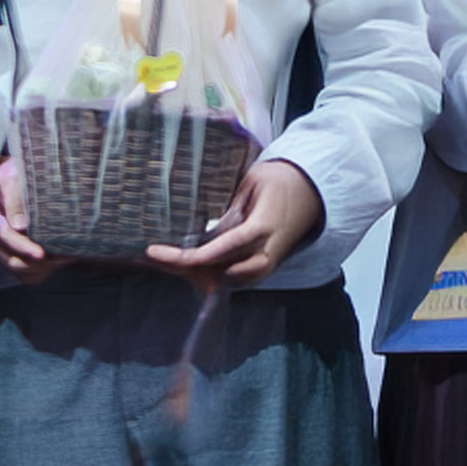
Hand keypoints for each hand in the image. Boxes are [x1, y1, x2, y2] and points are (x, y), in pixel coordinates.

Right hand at [0, 157, 60, 282]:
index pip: (4, 236)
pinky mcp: (12, 251)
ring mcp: (1, 246)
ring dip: (42, 269)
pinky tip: (60, 259)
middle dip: (37, 263)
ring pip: (19, 270)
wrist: (6, 176)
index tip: (41, 254)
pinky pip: (26, 271)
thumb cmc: (9, 173)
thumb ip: (15, 198)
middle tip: (63, 256)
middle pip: (11, 260)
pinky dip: (43, 270)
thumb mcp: (10, 176)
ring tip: (65, 257)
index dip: (23, 247)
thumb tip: (21, 226)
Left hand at [148, 157, 326, 295]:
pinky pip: (232, 280)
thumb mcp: (251, 183)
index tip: (156, 252)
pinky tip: (187, 263)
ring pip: (224, 284)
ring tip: (166, 259)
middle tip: (154, 257)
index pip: (219, 251)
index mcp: (261, 229)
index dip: (186, 257)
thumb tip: (199, 226)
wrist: (312, 193)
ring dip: (194, 275)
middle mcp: (264, 255)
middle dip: (184, 271)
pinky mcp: (262, 269)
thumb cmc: (280, 181)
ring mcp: (265, 266)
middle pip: (218, 276)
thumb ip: (228, 207)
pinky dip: (208, 275)